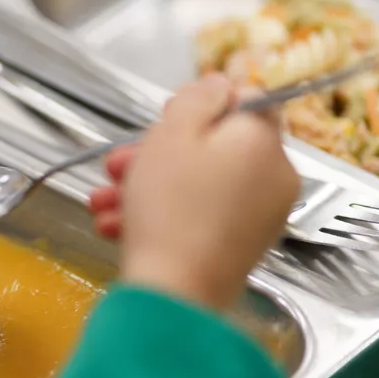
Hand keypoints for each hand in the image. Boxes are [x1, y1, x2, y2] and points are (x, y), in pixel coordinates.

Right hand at [88, 74, 298, 310]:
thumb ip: (199, 97)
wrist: (174, 293)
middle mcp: (272, 178)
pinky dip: (163, 216)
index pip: (246, 101)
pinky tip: (119, 224)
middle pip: (216, 147)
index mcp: (263, 141)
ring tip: (106, 198)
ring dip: (149, 186)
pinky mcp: (237, 249)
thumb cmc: (172, 211)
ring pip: (201, 185)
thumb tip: (220, 83)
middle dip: (159, 152)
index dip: (202, 105)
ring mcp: (258, 218)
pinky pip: (200, 217)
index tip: (168, 115)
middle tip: (122, 161)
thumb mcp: (174, 132)